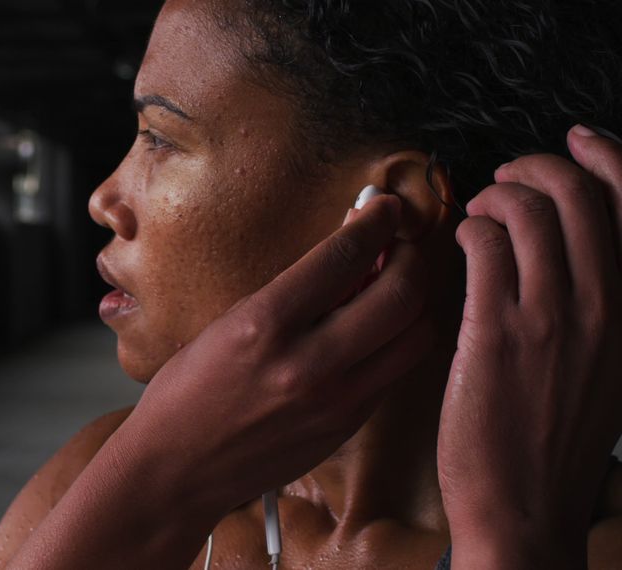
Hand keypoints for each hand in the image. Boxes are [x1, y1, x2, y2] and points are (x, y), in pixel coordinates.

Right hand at [6, 195, 435, 568]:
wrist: (176, 469)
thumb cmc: (186, 393)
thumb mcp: (225, 325)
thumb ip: (288, 294)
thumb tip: (343, 257)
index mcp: (265, 324)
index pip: (345, 255)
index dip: (375, 219)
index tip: (383, 206)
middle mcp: (307, 361)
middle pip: (400, 293)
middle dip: (410, 255)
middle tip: (400, 242)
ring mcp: (334, 399)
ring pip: (414, 334)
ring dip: (415, 300)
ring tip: (397, 284)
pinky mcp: (346, 426)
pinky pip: (394, 371)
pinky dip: (397, 340)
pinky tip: (378, 329)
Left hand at [439, 126, 621, 566]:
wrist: (525, 506)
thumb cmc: (558, 438)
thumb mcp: (609, 363)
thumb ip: (604, 303)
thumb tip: (576, 242)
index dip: (605, 156)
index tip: (575, 141)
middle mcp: (608, 304)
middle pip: (577, 194)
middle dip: (536, 167)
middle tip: (507, 177)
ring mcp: (553, 317)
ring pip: (527, 212)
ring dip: (495, 197)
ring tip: (478, 213)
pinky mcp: (496, 333)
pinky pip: (484, 247)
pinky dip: (469, 229)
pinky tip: (460, 242)